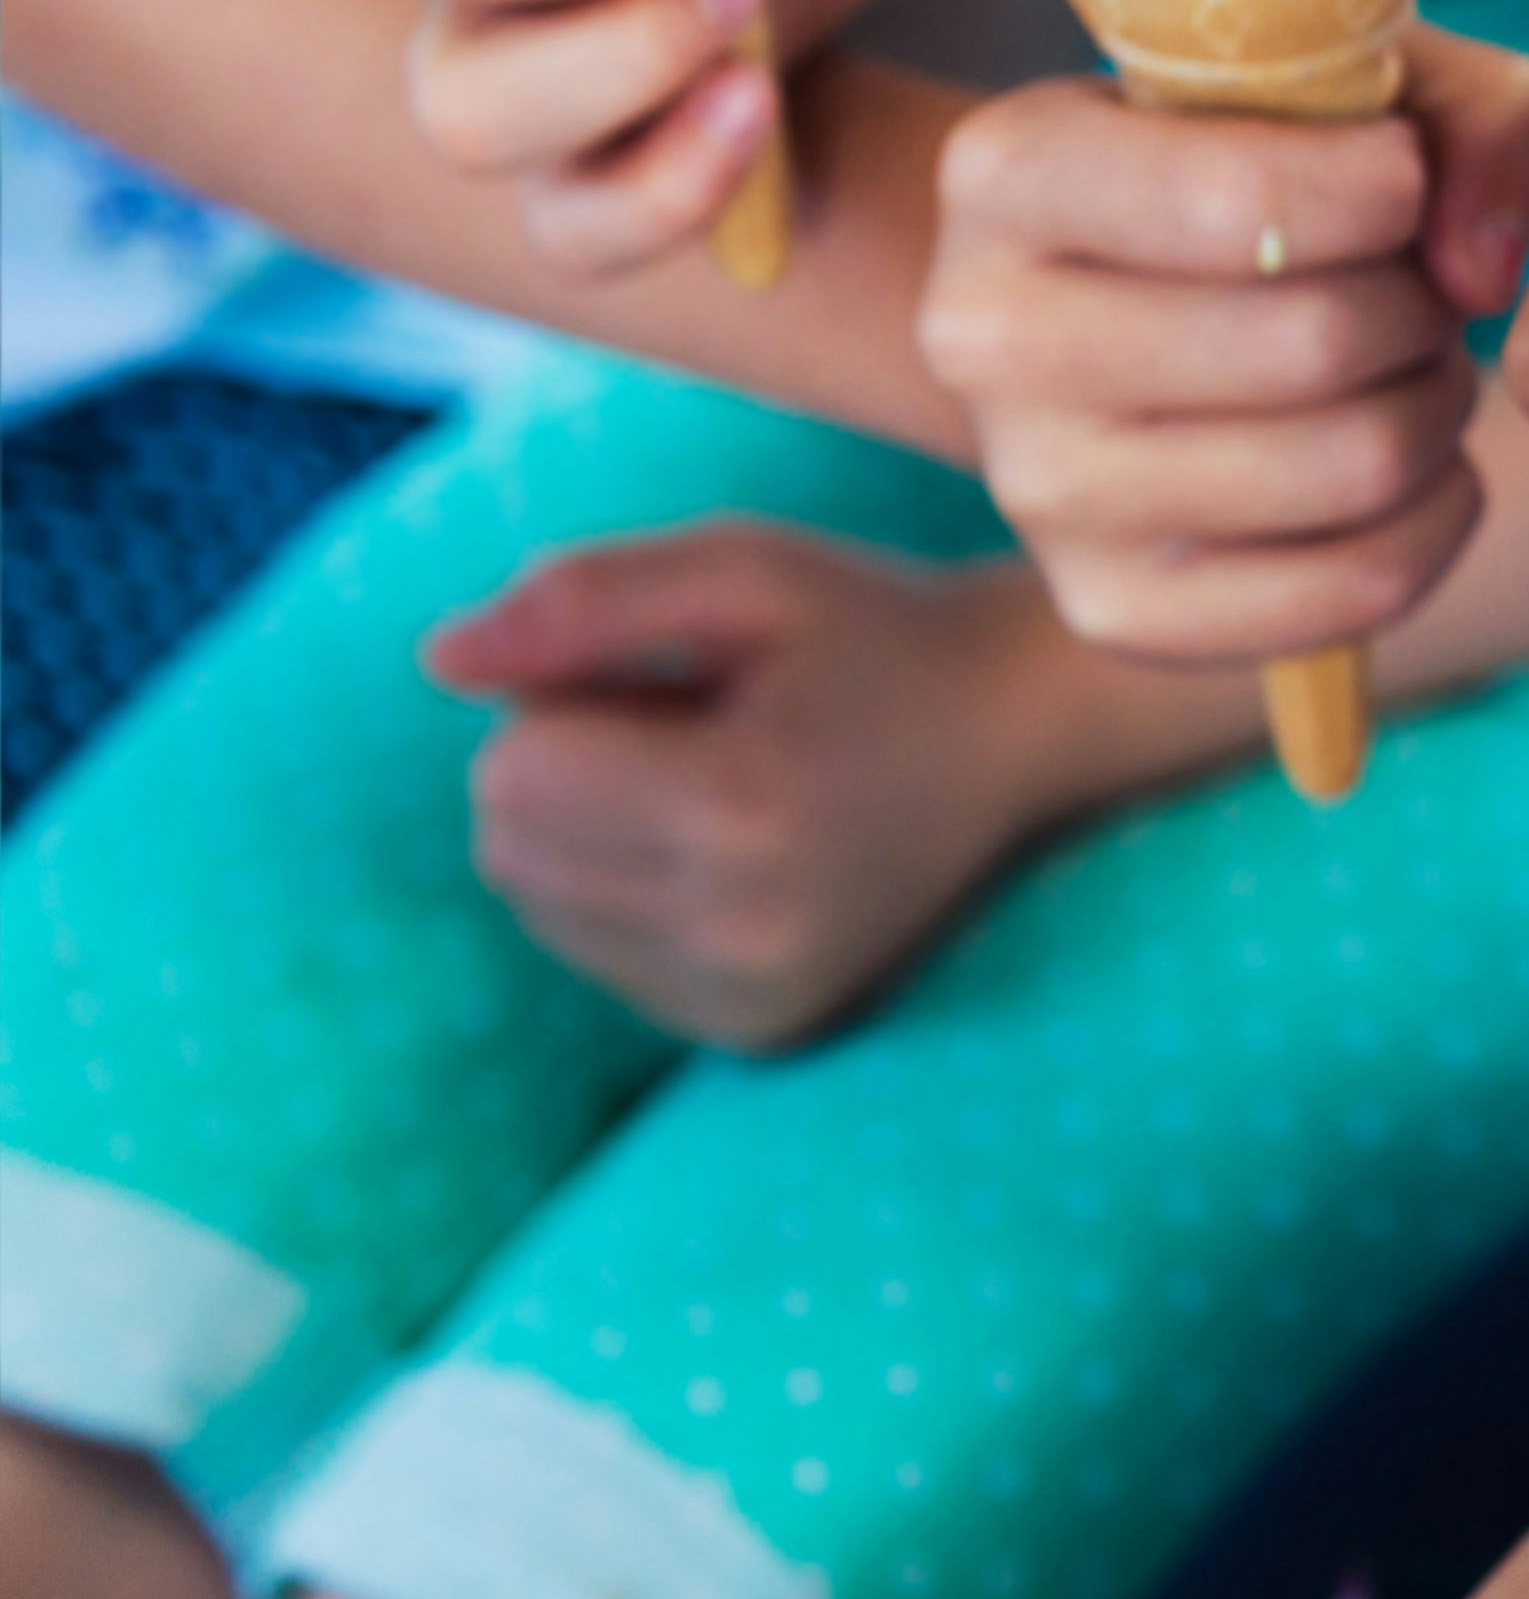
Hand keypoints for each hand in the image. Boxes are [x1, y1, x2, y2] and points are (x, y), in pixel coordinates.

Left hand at [426, 527, 1158, 1048]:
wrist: (1019, 734)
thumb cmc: (870, 632)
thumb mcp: (743, 570)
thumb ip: (584, 597)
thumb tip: (439, 658)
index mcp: (747, 807)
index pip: (511, 768)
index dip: (571, 696)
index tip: (680, 679)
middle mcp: (748, 927)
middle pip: (508, 845)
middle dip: (568, 767)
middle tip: (697, 729)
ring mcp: (755, 993)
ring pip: (540, 907)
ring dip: (593, 833)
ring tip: (719, 786)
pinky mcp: (756, 1029)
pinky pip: (600, 955)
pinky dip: (634, 893)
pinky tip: (736, 852)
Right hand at [920, 31, 1528, 659]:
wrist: (1121, 298)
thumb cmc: (1264, 161)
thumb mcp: (1360, 81)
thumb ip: (1470, 119)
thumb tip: (1484, 273)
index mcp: (1007, 170)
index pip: (1244, 202)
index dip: (1387, 190)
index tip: (1401, 178)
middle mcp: (983, 336)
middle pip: (1313, 342)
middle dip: (1419, 305)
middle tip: (1414, 286)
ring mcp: (1036, 491)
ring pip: (1352, 466)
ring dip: (1437, 406)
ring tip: (1408, 363)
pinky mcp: (1112, 607)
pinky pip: (1358, 589)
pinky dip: (1440, 516)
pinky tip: (1414, 460)